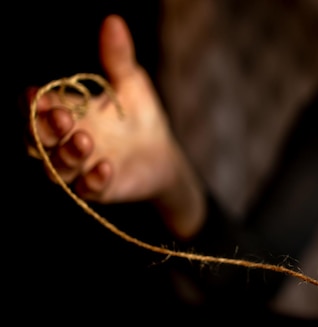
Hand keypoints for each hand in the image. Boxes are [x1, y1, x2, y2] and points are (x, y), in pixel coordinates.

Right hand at [27, 15, 204, 238]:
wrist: (162, 153)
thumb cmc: (138, 115)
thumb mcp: (130, 83)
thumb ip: (117, 59)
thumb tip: (114, 22)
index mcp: (65, 112)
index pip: (35, 108)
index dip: (32, 103)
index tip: (36, 93)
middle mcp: (64, 141)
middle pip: (37, 140)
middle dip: (43, 128)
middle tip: (60, 116)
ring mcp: (78, 167)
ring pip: (57, 168)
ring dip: (67, 154)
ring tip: (85, 139)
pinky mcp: (98, 188)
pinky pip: (87, 190)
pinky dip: (94, 179)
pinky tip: (105, 167)